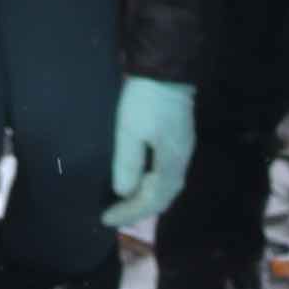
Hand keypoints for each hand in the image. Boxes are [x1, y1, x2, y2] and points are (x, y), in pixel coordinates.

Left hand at [103, 76, 195, 232]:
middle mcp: (181, 161)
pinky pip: (167, 175)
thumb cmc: (146, 100)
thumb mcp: (130, 131)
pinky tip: (139, 182)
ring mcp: (182, 150)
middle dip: (139, 210)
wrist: (165, 70)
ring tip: (125, 204)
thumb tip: (123, 192)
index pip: (151, 200)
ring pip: (167, 187)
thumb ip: (128, 164)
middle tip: (115, 216)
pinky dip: (152, 186)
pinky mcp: (178, 140)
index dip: (129, 212)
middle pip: (164, 197)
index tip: (106, 219)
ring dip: (146, 199)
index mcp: (171, 163)